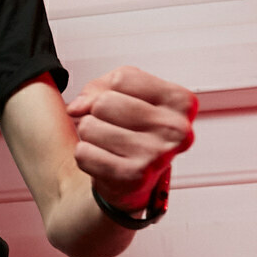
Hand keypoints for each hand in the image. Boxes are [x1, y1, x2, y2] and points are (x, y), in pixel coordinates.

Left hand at [66, 66, 197, 208]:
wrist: (138, 177)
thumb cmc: (134, 129)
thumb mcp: (123, 93)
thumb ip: (97, 89)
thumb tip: (76, 108)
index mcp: (181, 101)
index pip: (122, 78)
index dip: (110, 90)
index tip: (124, 104)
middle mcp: (175, 129)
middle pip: (104, 102)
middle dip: (98, 113)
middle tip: (116, 128)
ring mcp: (157, 155)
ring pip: (89, 126)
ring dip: (90, 135)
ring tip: (111, 145)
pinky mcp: (134, 177)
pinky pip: (83, 153)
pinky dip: (85, 156)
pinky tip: (106, 160)